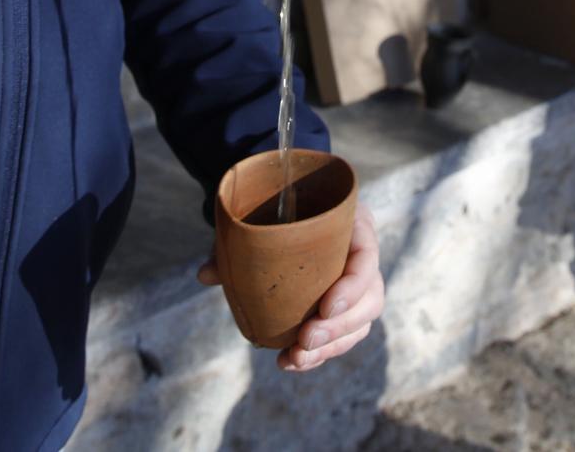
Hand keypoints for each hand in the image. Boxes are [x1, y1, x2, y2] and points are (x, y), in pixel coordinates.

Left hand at [197, 199, 384, 372]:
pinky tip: (293, 362)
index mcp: (352, 224)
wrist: (283, 214)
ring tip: (296, 357)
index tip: (325, 307)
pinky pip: (344, 336)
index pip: (367, 256)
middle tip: (305, 340)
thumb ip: (238, 244)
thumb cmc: (277, 211)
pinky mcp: (345, 309)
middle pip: (369, 299)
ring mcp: (358, 286)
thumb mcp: (260, 218)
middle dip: (339, 327)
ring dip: (330, 347)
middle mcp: (361, 256)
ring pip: (360, 323)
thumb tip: (205, 275)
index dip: (352, 286)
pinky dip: (320, 354)